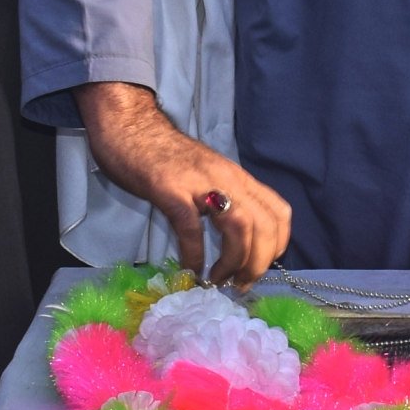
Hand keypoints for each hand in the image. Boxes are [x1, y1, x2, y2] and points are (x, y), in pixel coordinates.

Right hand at [78, 81, 291, 286]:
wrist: (130, 125)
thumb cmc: (165, 155)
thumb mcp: (207, 175)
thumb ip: (224, 199)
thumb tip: (235, 240)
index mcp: (238, 177)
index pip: (279, 211)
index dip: (279, 245)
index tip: (260, 266)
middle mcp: (227, 179)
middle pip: (265, 225)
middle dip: (259, 263)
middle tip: (240, 284)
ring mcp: (200, 183)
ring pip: (240, 226)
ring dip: (234, 261)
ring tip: (218, 280)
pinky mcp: (170, 189)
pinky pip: (191, 227)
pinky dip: (195, 253)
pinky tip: (190, 269)